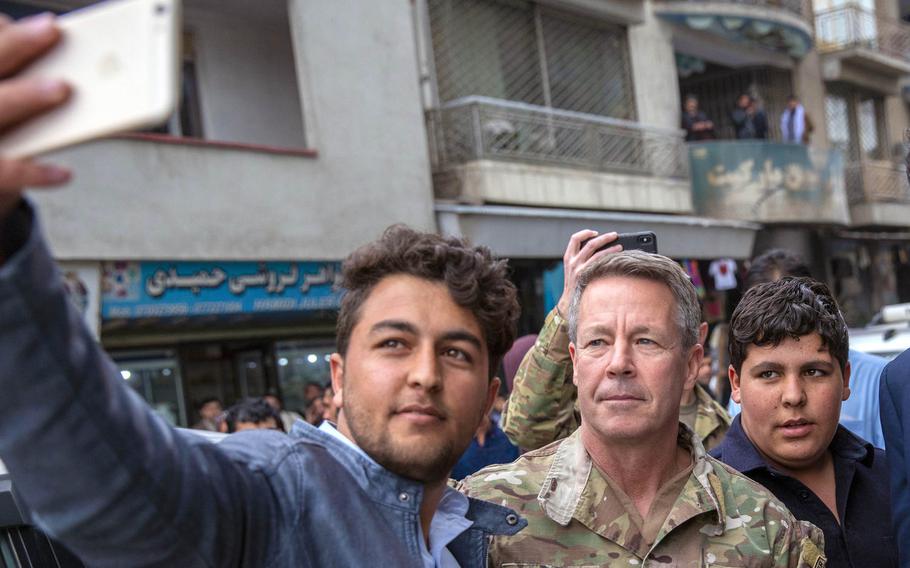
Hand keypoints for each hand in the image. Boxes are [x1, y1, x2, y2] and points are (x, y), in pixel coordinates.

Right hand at [0, 13, 71, 218]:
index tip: (44, 19)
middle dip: (17, 44)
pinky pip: (6, 171)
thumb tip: (73, 61)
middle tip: (51, 30)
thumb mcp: (15, 99)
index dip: (8, 32)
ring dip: (26, 95)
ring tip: (61, 87)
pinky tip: (64, 172)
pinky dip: (35, 171)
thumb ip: (29, 78)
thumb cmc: (8, 134)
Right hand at [556, 230, 621, 316]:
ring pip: (598, 253)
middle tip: (614, 235)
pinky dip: (610, 260)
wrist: (569, 302)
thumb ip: (580, 259)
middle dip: (604, 237)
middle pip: (590, 243)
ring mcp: (580, 270)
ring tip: (621, 247)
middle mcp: (573, 263)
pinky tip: (618, 260)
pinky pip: (601, 265)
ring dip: (611, 248)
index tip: (595, 233)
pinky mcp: (588, 277)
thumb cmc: (574, 285)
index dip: (586, 233)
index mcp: (568, 258)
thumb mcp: (572, 270)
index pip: (575, 239)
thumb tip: (599, 248)